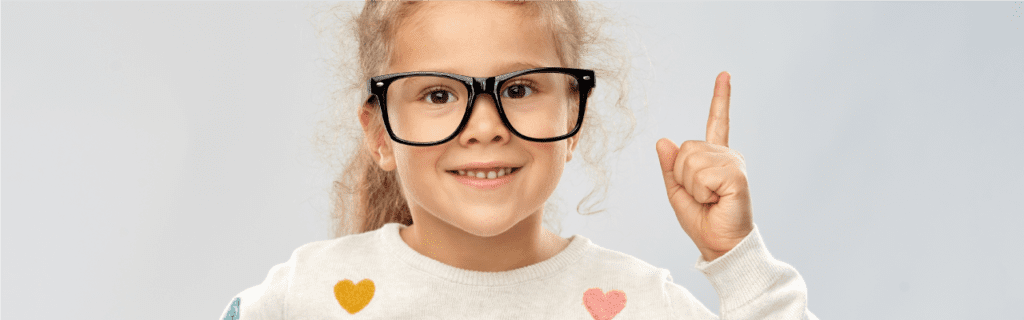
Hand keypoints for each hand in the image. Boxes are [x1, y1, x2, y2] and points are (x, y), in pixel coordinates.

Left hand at [656, 71, 753, 261]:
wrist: (719, 244)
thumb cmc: (703, 221)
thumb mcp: (677, 192)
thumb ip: (670, 167)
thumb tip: (663, 140)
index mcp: (715, 157)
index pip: (717, 121)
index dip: (721, 98)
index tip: (724, 74)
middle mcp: (728, 155)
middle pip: (685, 148)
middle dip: (682, 176)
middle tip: (701, 196)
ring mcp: (734, 163)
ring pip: (690, 161)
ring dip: (691, 186)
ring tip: (709, 199)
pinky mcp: (737, 175)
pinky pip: (701, 174)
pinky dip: (700, 192)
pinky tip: (716, 200)